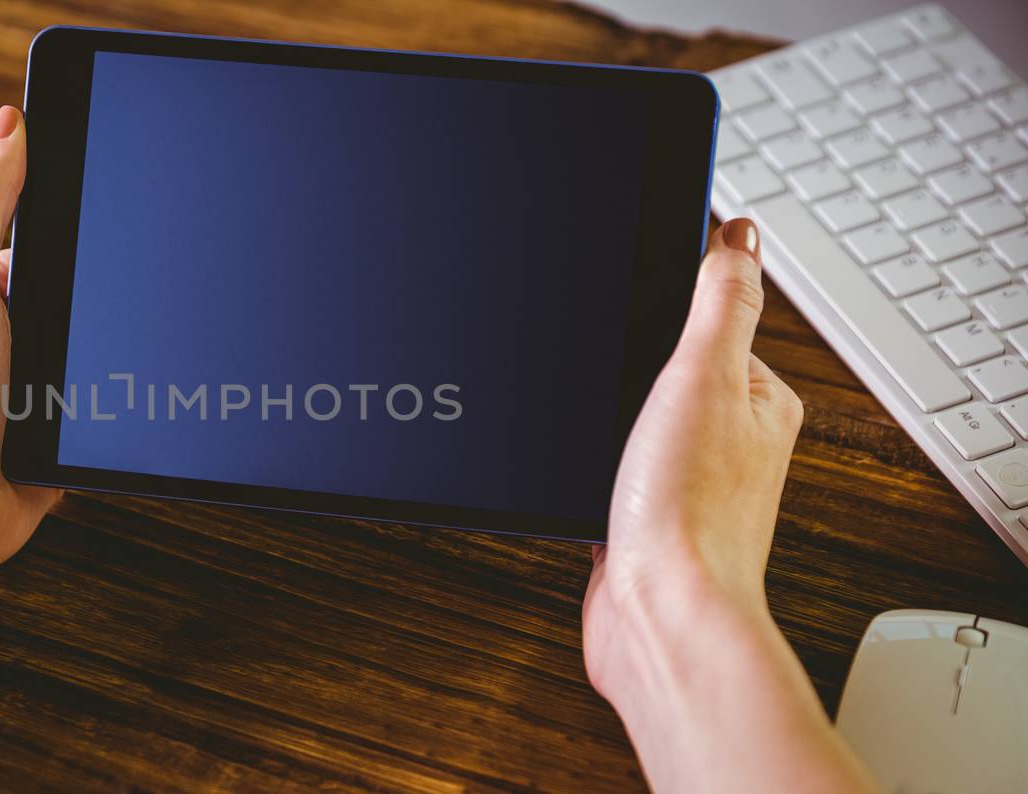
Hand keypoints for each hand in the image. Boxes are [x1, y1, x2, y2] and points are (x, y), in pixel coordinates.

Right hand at [582, 218, 802, 701]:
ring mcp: (683, 482)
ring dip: (606, 425)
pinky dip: (590, 468)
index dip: (669, 312)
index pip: (715, 325)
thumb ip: (722, 301)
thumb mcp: (705, 376)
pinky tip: (585, 474)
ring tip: (601, 435)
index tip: (633, 308)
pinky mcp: (640, 518)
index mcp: (760, 400)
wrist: (658, 614)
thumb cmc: (692, 512)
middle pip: (666, 373)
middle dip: (630, 372)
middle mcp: (728, 441)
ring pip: (632, 425)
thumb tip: (738, 233)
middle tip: (615, 383)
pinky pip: (608, 471)